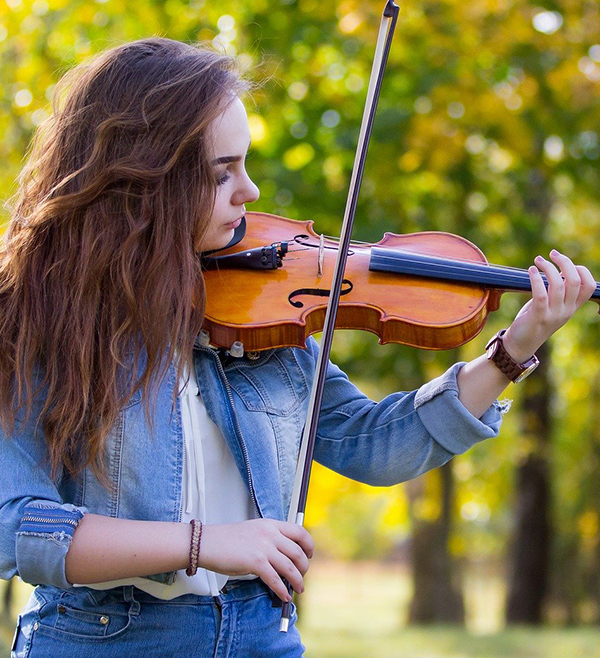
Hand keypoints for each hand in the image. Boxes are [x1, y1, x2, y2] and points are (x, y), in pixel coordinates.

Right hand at [198, 519, 313, 601]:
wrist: (208, 543)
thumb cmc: (227, 540)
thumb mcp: (253, 531)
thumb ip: (269, 539)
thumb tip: (284, 557)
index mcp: (270, 524)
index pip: (299, 531)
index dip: (308, 545)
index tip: (309, 554)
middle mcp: (270, 534)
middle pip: (298, 552)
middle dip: (304, 567)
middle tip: (302, 575)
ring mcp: (263, 547)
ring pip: (290, 567)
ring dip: (297, 580)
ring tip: (298, 588)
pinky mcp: (255, 562)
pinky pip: (275, 579)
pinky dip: (282, 589)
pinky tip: (284, 595)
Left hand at [503, 249, 595, 361]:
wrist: (520, 344)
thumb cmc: (534, 320)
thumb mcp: (552, 305)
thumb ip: (558, 291)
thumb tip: (558, 268)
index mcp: (572, 307)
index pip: (589, 286)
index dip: (581, 270)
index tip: (564, 262)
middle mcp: (566, 311)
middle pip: (575, 281)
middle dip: (565, 262)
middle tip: (552, 254)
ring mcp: (554, 314)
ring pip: (558, 285)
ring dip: (548, 268)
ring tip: (538, 260)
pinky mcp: (538, 316)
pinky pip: (541, 294)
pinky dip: (536, 279)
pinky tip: (531, 271)